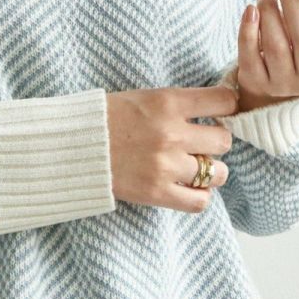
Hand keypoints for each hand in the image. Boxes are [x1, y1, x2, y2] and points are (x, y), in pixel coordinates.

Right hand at [105, 85, 238, 213]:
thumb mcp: (144, 96)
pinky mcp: (157, 192)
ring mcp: (166, 165)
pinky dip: (198, 196)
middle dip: (215, 142)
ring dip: (211, 171)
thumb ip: (178, 104)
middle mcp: (172, 133)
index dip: (227, 106)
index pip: (224, 101)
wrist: (71, 146)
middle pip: (224, 140)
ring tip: (197, 169)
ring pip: (217, 173)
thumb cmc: (106, 118)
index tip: (221, 111)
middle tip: (202, 144)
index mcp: (168, 102)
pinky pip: (199, 201)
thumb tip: (214, 108)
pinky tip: (188, 188)